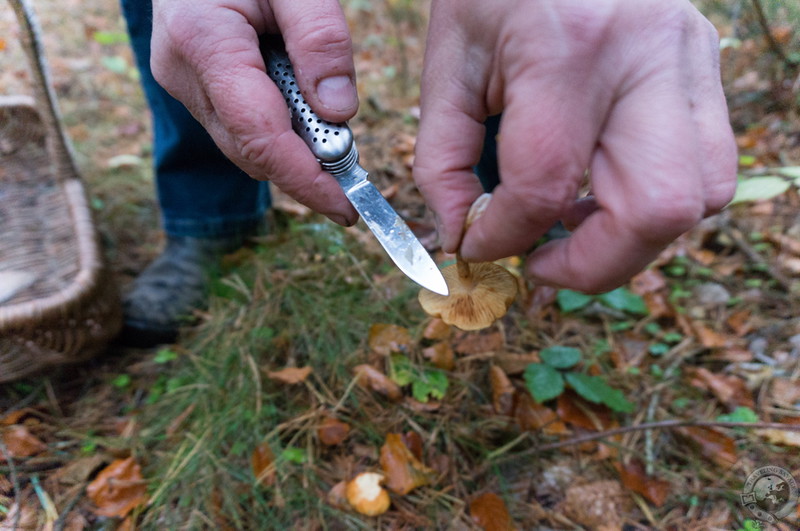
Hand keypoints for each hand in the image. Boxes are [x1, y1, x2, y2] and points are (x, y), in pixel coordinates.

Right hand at [151, 0, 359, 225]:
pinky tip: (307, 126)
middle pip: (249, 150)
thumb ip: (320, 40)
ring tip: (337, 150)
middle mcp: (182, 71)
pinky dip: (278, 137)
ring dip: (292, 157)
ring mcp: (183, 83)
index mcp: (202, 39)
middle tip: (354, 181)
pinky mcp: (192, 88)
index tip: (345, 206)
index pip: (258, 133)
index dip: (304, 178)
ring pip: (244, 145)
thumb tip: (339, 113)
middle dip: (304, 174)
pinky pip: (239, 128)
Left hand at [413, 0, 736, 291]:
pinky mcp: (705, 69)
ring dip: (633, 238)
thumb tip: (461, 235)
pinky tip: (604, 192)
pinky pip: (709, 167)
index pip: (547, 183)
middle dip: (592, 265)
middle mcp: (650, 56)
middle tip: (540, 265)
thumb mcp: (449, 62)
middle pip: (656, 208)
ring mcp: (692, 61)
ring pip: (700, 198)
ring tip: (572, 226)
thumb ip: (443, 159)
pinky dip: (658, 204)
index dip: (504, 237)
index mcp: (569, 47)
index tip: (476, 247)